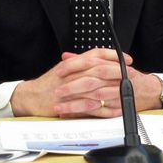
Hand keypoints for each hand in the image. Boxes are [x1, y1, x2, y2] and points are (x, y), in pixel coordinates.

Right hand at [11, 48, 131, 117]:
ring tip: (126, 90)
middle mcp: (72, 74)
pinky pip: (87, 107)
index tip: (127, 58)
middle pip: (98, 69)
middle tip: (131, 73)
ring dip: (112, 88)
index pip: (96, 54)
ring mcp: (69, 89)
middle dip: (117, 71)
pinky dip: (101, 107)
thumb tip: (103, 59)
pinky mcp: (67, 105)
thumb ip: (84, 63)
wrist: (31, 97)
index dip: (113, 55)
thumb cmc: (50, 83)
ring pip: (95, 87)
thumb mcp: (67, 68)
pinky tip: (112, 107)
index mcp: (73, 63)